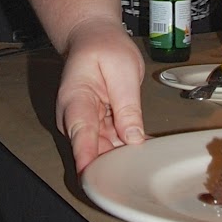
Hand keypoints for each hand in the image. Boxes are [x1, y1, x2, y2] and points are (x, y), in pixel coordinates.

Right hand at [56, 18, 145, 175]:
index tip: (95, 183)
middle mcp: (74, 117)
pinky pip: (111, 143)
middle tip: (142, 166)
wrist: (93, 38)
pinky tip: (143, 147)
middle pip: (92, 151)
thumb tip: (133, 138)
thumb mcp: (123, 70)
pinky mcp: (95, 127)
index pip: (81, 136)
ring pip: (103, 151)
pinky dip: (126, 147)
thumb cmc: (103, 47)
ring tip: (146, 155)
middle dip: (115, 163)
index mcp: (75, 100)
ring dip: (123, 156)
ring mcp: (84, 124)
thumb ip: (128, 106)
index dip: (88, 162)